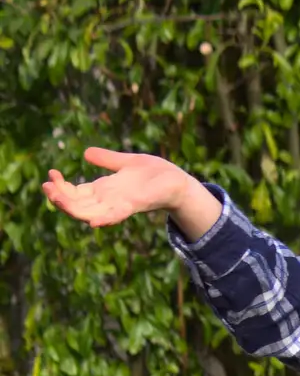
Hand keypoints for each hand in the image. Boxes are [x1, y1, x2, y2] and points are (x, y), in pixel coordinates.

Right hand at [42, 148, 189, 227]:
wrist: (178, 182)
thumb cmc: (155, 174)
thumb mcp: (125, 163)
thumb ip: (107, 160)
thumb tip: (86, 152)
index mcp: (105, 191)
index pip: (76, 194)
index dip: (61, 187)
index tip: (49, 176)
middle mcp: (109, 201)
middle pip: (78, 205)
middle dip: (59, 198)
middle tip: (45, 187)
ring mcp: (120, 205)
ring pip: (91, 213)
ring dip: (73, 208)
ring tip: (57, 200)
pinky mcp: (135, 205)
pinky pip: (116, 216)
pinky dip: (104, 220)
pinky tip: (92, 222)